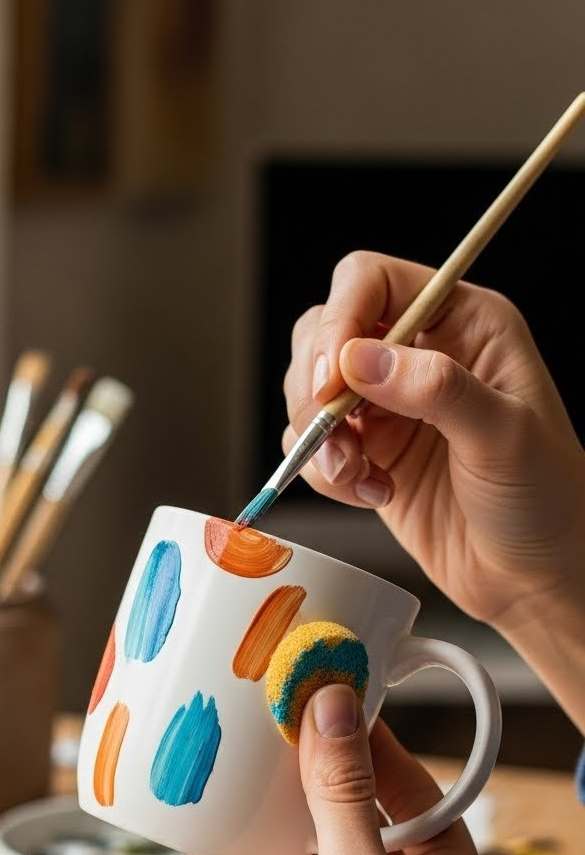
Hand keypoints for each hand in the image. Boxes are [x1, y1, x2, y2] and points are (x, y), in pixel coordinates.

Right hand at [192, 684, 505, 854]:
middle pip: (360, 828)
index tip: (329, 698)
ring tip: (233, 777)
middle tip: (272, 728)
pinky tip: (201, 849)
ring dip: (272, 831)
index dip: (372, 745)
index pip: (416, 796)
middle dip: (314, 783)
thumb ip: (342, 798)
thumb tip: (333, 709)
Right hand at [284, 252, 584, 637]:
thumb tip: (361, 359)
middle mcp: (420, 353)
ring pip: (308, 390)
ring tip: (358, 474)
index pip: (372, 281)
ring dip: (317, 436)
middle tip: (332, 431)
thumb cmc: (546, 498)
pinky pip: (312, 446)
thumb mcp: (505, 436)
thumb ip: (436, 389)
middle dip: (316, 385)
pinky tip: (373, 493)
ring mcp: (389, 405)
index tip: (333, 380)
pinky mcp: (368, 453)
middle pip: (324, 330)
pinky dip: (325, 472)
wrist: (535, 574)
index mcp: (463, 323)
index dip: (340, 320)